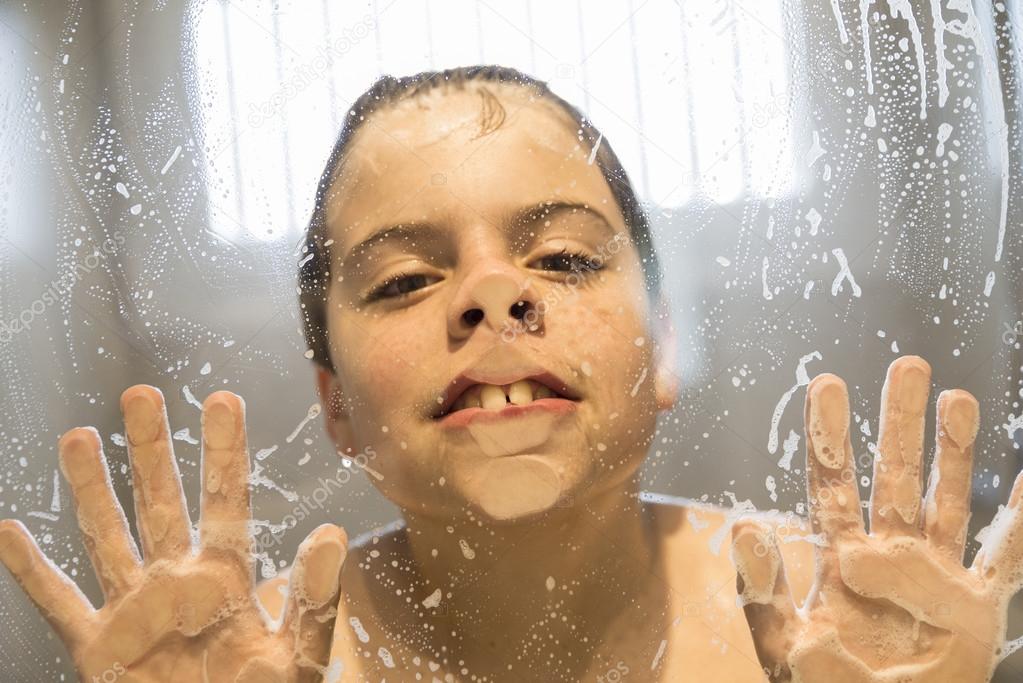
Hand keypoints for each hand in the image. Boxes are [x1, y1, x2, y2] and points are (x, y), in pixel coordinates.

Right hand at [0, 386, 346, 681]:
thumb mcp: (299, 654)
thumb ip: (314, 598)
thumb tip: (332, 533)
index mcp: (227, 577)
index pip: (226, 499)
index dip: (224, 450)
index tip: (222, 399)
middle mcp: (177, 581)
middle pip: (160, 502)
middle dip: (152, 449)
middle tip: (141, 393)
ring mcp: (134, 611)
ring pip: (107, 536)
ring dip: (91, 489)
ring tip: (78, 437)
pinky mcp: (98, 648)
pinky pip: (60, 603)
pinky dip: (32, 571)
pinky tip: (8, 532)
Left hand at [731, 355, 1020, 681]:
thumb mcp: (784, 646)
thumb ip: (763, 589)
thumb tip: (744, 525)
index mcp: (842, 563)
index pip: (833, 486)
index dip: (830, 436)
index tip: (827, 384)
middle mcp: (890, 561)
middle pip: (897, 478)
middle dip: (901, 423)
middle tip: (908, 365)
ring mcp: (936, 582)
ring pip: (947, 503)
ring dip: (954, 453)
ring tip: (957, 398)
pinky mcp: (976, 614)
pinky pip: (1005, 560)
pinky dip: (1022, 523)